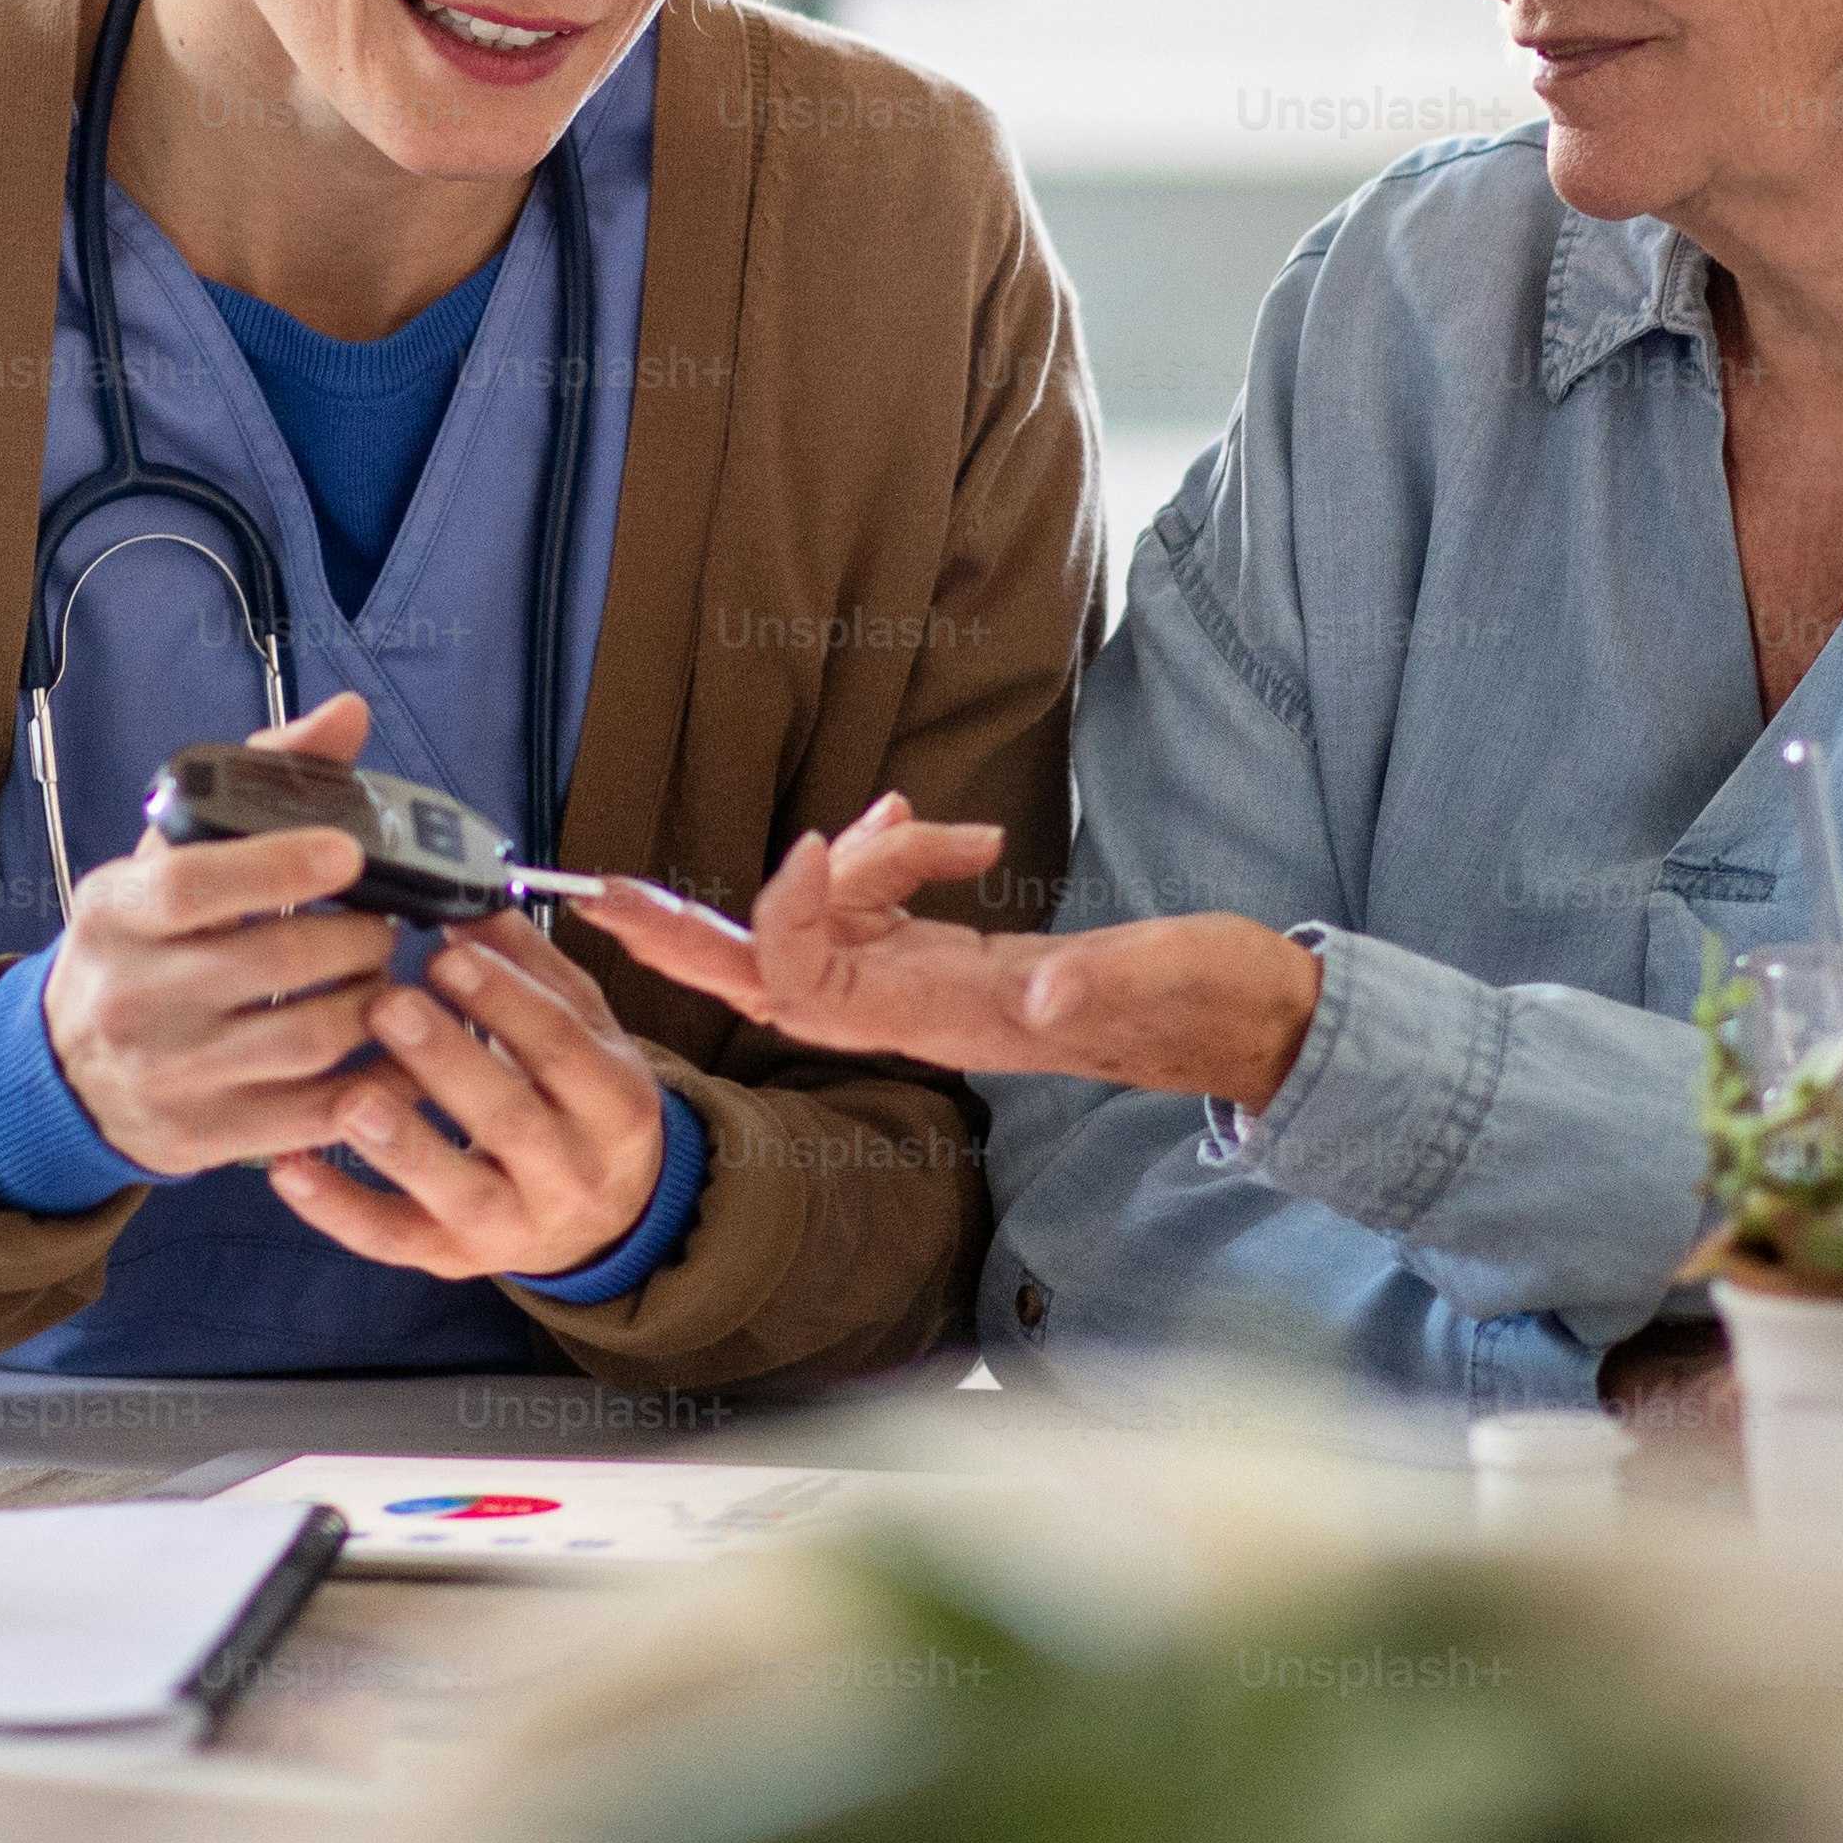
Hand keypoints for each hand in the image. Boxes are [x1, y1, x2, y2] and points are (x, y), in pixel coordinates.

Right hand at [37, 692, 406, 1178]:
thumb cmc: (140, 945)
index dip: (283, 863)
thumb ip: (261, 781)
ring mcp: (167, 1076)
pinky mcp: (203, 1139)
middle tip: (382, 925)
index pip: (194, 885)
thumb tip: (348, 715)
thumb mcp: (168, 859)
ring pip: (310, 1040)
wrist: (64, 1071)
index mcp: (114, 913)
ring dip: (374, 1002)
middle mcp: (131, 997)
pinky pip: (317, 1114)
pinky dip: (377, 1081)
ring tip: (381, 980)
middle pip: (276, 961)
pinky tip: (396, 1049)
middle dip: (357, 936)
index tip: (350, 852)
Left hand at [263, 912, 677, 1282]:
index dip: (506, 1001)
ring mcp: (512, 1226)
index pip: (563, 1049)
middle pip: (511, 1120)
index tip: (447, 953)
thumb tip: (470, 895)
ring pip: (457, 1190)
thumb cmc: (579, 1100)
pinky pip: (394, 1239)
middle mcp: (572, 1173)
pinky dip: (338, 1208)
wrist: (605, 1219)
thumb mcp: (584, 1030)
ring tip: (347, 1095)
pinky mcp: (454, 1258)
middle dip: (446, 1061)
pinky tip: (289, 1167)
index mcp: (614, 1102)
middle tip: (386, 1005)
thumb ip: (532, 966)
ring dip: (399, 1142)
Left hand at [589, 793, 1327, 1104]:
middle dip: (684, 939)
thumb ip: (1091, 987)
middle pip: (767, 978)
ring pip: (821, 930)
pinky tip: (926, 829)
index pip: (813, 980)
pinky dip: (876, 859)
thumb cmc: (1204, 1000)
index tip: (827, 836)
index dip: (793, 910)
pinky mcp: (947, 963)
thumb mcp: (1156, 983)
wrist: (1245, 1021)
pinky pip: (869, 915)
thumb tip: (1037, 996)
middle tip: (598, 898)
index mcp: (947, 1024)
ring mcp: (928, 990)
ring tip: (913, 819)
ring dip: (839, 860)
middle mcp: (918, 1015)